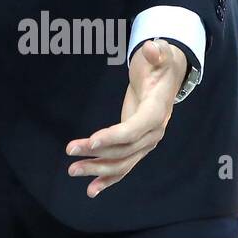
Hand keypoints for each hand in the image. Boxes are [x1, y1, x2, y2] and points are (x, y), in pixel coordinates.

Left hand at [65, 39, 186, 196]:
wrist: (168, 77)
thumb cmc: (159, 63)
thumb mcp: (160, 54)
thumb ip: (157, 52)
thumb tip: (153, 48)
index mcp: (156, 112)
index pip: (134, 129)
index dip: (113, 136)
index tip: (91, 141)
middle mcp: (153, 133)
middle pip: (124, 150)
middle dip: (97, 154)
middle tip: (70, 152)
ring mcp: (146, 142)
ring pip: (122, 163)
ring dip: (97, 170)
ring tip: (73, 171)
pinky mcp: (137, 146)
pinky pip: (124, 167)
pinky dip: (108, 179)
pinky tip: (91, 190)